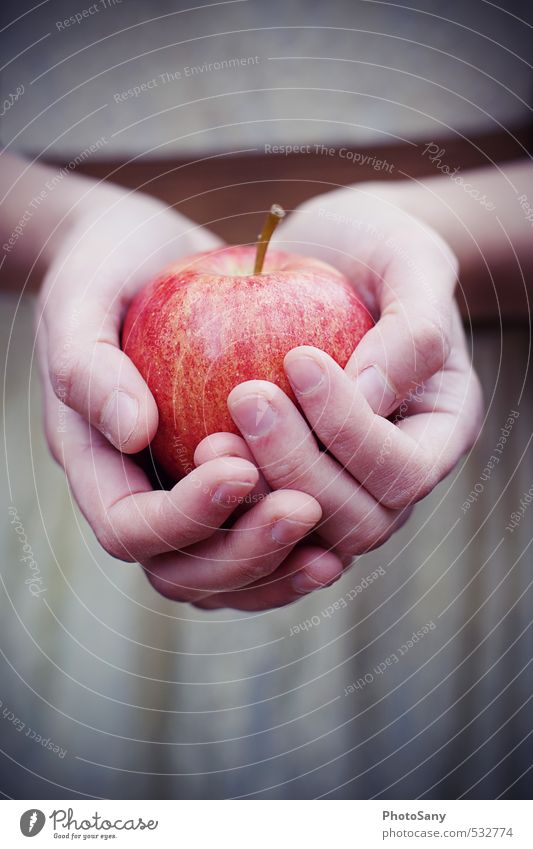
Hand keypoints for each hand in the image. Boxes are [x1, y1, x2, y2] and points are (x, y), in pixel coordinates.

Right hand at [37, 187, 342, 605]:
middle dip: (245, 551)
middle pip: (184, 572)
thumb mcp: (81, 299)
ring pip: (229, 574)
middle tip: (304, 507)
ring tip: (331, 536)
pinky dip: (298, 546)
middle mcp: (142, 494)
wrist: (143, 257)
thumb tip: (133, 432)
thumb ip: (90, 368)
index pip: (131, 527)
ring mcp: (188, 496)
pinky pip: (262, 540)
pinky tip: (343, 520)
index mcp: (94, 463)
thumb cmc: (106, 269)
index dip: (185, 515)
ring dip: (279, 563)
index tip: (240, 466)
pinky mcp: (232, 483)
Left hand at [195, 185, 482, 586]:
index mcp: (442, 429)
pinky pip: (265, 518)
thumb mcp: (409, 257)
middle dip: (298, 467)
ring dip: (259, 493)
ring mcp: (346, 486)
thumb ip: (411, 325)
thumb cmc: (376, 246)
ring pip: (310, 535)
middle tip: (244, 398)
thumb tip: (368, 394)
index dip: (350, 429)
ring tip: (210, 440)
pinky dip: (232, 503)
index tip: (298, 358)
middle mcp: (397, 471)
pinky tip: (196, 455)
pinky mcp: (295, 481)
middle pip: (361, 521)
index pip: (405, 469)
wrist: (331, 257)